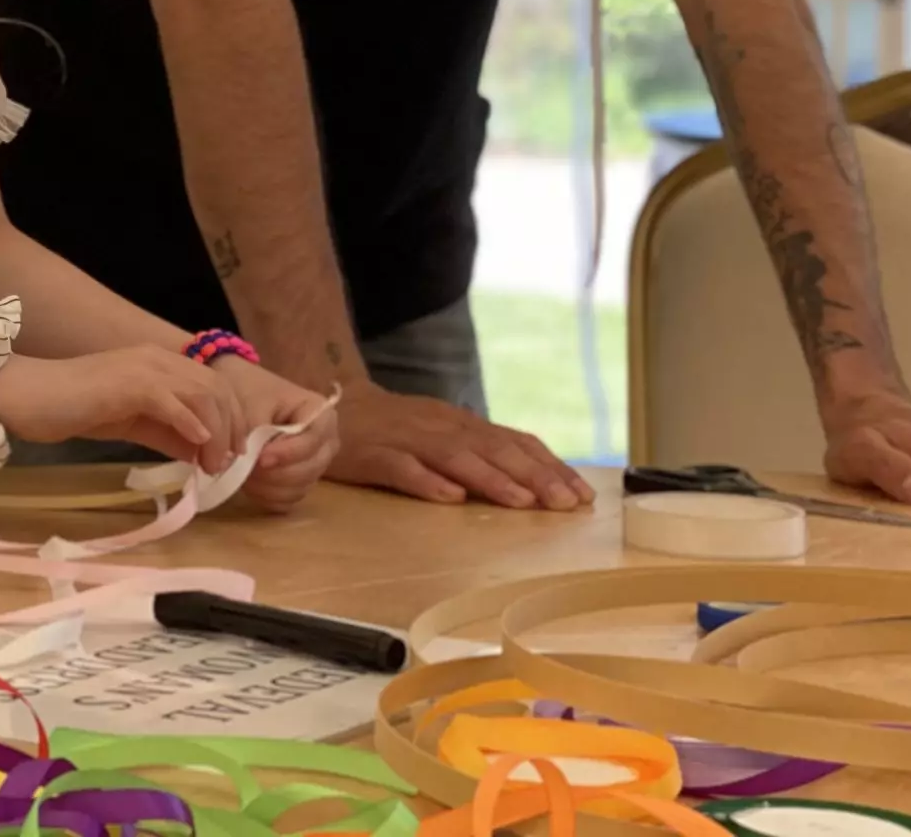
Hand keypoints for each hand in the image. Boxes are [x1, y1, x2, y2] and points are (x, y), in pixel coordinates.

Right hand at [0, 348, 248, 474]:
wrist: (29, 396)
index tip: (231, 456)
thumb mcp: (131, 423)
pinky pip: (171, 400)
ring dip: (215, 432)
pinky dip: (190, 423)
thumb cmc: (73, 408)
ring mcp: (142, 367)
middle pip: (216, 388)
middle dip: (231, 428)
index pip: (213, 385)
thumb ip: (166, 433)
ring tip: (212, 465)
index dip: (231, 420)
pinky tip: (197, 447)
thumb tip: (201, 452)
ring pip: (201, 394)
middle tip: (227, 465)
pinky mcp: (127, 383)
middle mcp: (157, 358)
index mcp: (159, 363)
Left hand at [218, 362, 336, 512]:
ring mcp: (314, 465)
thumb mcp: (249, 406)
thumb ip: (255, 435)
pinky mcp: (298, 483)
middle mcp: (325, 442)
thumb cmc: (245, 392)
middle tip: (247, 466)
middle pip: (311, 468)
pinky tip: (249, 483)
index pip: (315, 439)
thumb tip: (251, 464)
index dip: (289, 452)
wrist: (233, 396)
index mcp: (321, 413)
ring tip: (244, 471)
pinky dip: (267, 496)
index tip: (261, 457)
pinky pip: (289, 500)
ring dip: (268, 486)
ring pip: (300, 488)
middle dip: (276, 472)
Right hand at [327, 382, 592, 510]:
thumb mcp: (442, 434)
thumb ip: (479, 454)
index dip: (549, 467)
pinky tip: (449, 497)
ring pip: (455, 457)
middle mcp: (440, 427)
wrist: (328, 405)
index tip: (581, 495)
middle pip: (492, 449)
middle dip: (534, 476)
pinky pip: (401, 468)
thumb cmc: (393, 430)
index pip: (513, 442)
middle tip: (566, 504)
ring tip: (523, 502)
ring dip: (492, 479)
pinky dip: (427, 482)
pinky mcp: (372, 455)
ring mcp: (406, 440)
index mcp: (460, 424)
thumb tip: (532, 484)